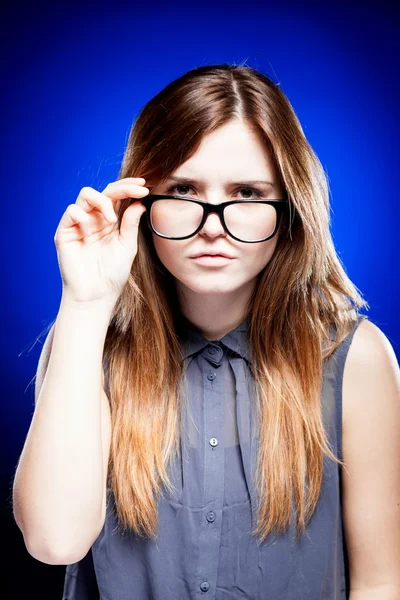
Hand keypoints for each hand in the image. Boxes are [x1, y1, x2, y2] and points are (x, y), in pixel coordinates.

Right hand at [54, 177, 148, 304]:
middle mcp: (95, 219)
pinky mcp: (65, 231)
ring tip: (112, 221)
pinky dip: (83, 216)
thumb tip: (139, 201)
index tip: (145, 186)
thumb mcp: (127, 246)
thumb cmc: (113, 274)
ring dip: (102, 201)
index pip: (118, 196)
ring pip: (86, 194)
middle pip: (104, 191)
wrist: (97, 294)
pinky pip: (72, 211)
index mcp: (110, 221)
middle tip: (138, 190)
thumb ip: (131, 223)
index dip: (130, 188)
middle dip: (122, 187)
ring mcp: (79, 224)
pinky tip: (90, 232)